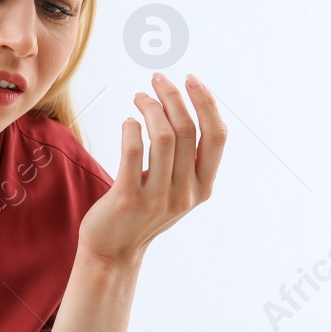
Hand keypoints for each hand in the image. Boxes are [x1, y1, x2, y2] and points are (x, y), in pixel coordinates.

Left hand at [76, 72, 225, 266]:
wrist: (113, 251)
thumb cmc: (143, 213)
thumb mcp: (176, 190)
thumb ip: (187, 161)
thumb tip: (185, 109)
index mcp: (203, 188)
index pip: (217, 136)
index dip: (207, 103)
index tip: (191, 79)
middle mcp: (186, 194)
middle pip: (188, 130)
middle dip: (173, 96)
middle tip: (157, 79)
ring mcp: (158, 198)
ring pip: (164, 137)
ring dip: (151, 108)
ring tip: (139, 97)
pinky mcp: (128, 198)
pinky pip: (133, 151)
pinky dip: (132, 128)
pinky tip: (128, 121)